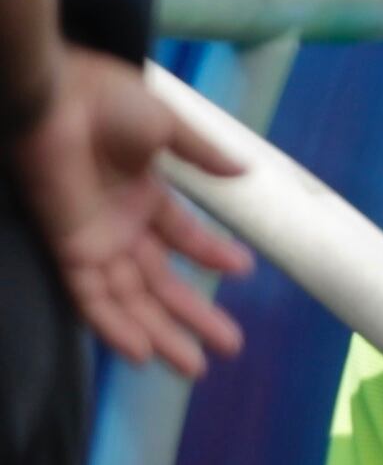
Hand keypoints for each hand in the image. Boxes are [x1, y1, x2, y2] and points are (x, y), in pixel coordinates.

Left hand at [13, 51, 247, 374]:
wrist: (55, 97)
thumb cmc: (107, 101)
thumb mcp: (166, 126)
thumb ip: (202, 154)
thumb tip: (244, 171)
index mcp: (143, 195)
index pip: (182, 238)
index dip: (211, 255)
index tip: (243, 273)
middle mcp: (121, 226)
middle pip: (161, 283)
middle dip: (194, 316)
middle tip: (229, 347)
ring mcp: (96, 242)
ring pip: (132, 300)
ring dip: (162, 333)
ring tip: (194, 367)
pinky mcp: (71, 250)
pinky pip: (93, 297)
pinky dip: (114, 326)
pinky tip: (142, 353)